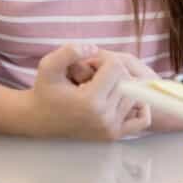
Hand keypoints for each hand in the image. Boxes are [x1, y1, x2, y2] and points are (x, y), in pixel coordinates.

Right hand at [25, 44, 151, 139]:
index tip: (88, 64)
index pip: (116, 67)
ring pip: (134, 96)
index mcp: (91, 100)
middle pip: (126, 80)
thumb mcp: (48, 65)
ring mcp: (111, 128)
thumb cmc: (45, 90)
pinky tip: (120, 98)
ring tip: (101, 85)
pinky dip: (138, 107)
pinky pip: (142, 119)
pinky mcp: (114, 135)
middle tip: (93, 74)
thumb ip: (69, 51)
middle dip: (112, 71)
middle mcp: (104, 117)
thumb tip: (94, 48)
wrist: (40, 118)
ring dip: (121, 85)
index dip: (102, 60)